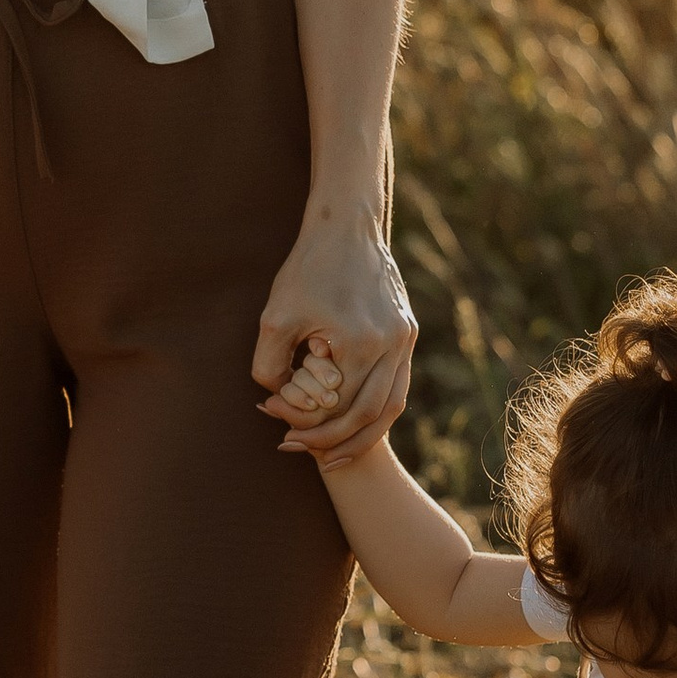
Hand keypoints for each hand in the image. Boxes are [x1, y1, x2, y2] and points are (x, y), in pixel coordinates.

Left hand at [251, 212, 414, 470]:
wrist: (347, 225)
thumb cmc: (308, 268)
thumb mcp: (276, 318)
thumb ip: (270, 366)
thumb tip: (277, 401)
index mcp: (362, 344)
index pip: (338, 408)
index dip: (309, 428)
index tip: (282, 433)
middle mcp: (392, 346)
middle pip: (369, 416)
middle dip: (335, 441)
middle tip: (303, 451)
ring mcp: (405, 339)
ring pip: (391, 406)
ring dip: (362, 434)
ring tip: (333, 452)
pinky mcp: (407, 331)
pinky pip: (397, 384)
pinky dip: (376, 408)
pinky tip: (351, 416)